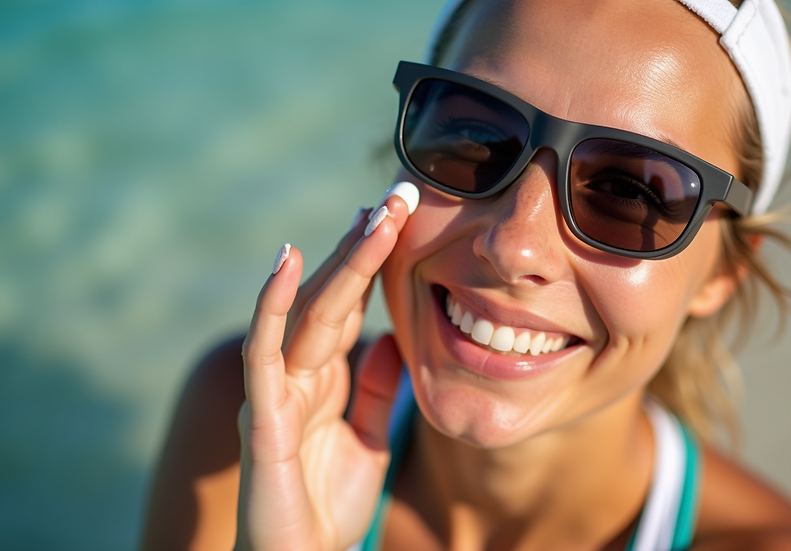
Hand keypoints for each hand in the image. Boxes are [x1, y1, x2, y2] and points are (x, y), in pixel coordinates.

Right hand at [234, 189, 414, 550]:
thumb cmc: (327, 506)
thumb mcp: (368, 439)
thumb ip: (376, 390)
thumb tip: (391, 339)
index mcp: (325, 378)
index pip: (349, 306)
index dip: (372, 262)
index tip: (399, 217)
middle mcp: (298, 373)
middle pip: (333, 296)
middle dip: (364, 246)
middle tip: (397, 196)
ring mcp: (278, 389)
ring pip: (308, 311)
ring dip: (339, 261)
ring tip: (369, 214)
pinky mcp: (264, 414)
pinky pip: (265, 351)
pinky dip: (272, 304)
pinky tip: (287, 260)